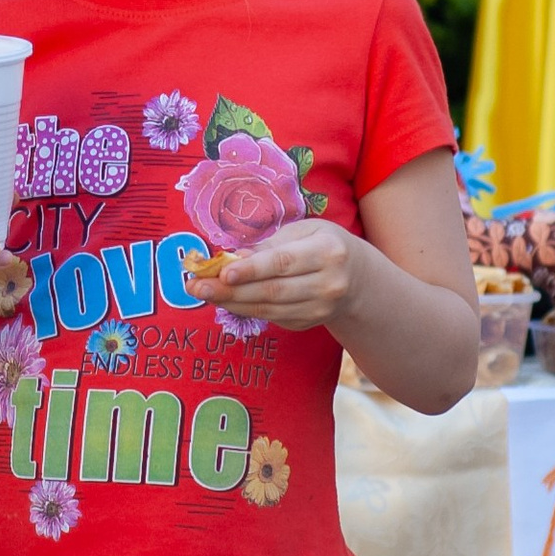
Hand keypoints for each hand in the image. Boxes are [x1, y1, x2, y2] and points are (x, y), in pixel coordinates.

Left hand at [189, 220, 359, 332]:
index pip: (283, 263)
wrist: (357, 279)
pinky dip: (244, 309)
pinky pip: (271, 318)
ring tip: (203, 292)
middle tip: (196, 285)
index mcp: (328, 252)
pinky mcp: (308, 324)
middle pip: (272, 291)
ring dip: (231, 302)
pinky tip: (224, 299)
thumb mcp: (304, 231)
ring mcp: (320, 309)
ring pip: (268, 309)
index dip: (251, 269)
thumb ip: (269, 245)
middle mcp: (328, 284)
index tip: (222, 271)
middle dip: (230, 289)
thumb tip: (232, 258)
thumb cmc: (323, 245)